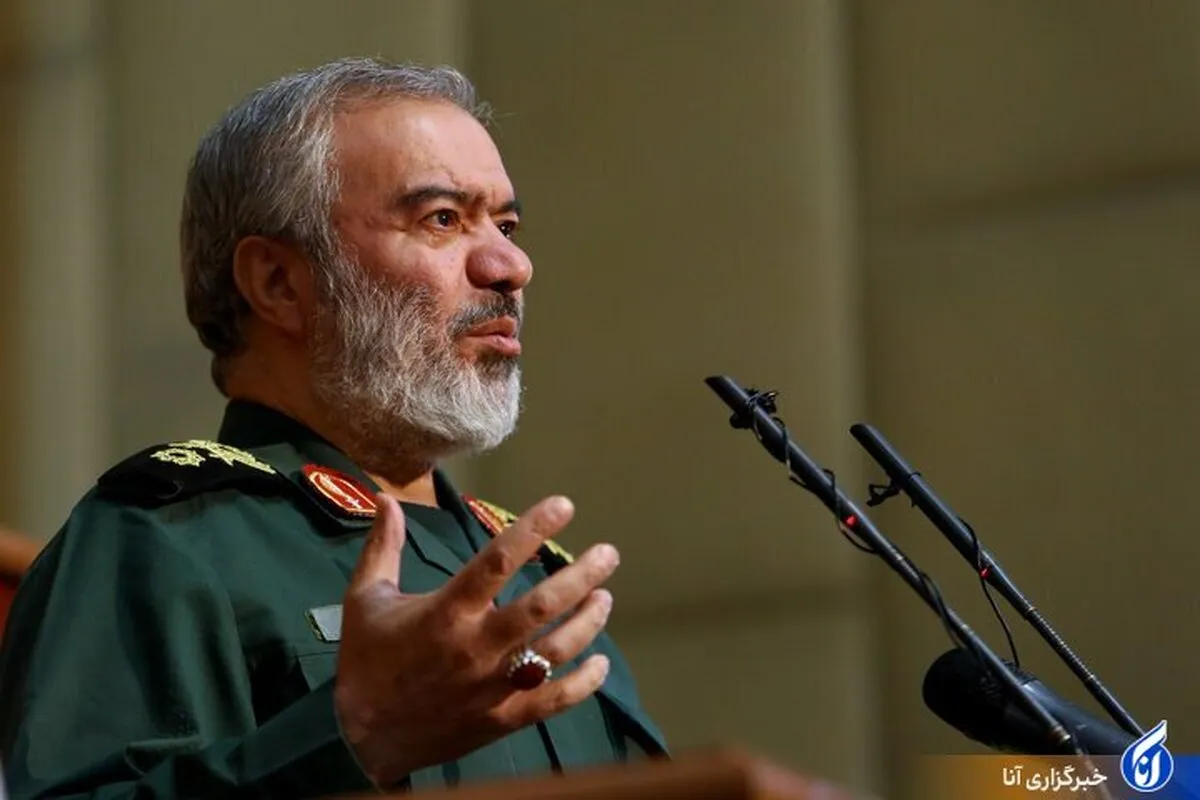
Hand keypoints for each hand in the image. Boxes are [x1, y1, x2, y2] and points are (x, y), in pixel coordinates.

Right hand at [334, 493, 617, 785]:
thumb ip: (383, 547)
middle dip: (580, 576)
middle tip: (608, 553)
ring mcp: (494, 685)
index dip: (533, 530)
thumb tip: (387, 498)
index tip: (563, 506)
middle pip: (540, 605)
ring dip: (587, 622)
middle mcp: (476, 646)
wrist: (361, 738)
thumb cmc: (366, 662)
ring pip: (556, 650)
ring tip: (604, 597)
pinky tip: (601, 663)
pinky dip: (584, 683)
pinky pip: (554, 700)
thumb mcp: (365, 599)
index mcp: (445, 612)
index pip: (496, 562)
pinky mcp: (503, 717)